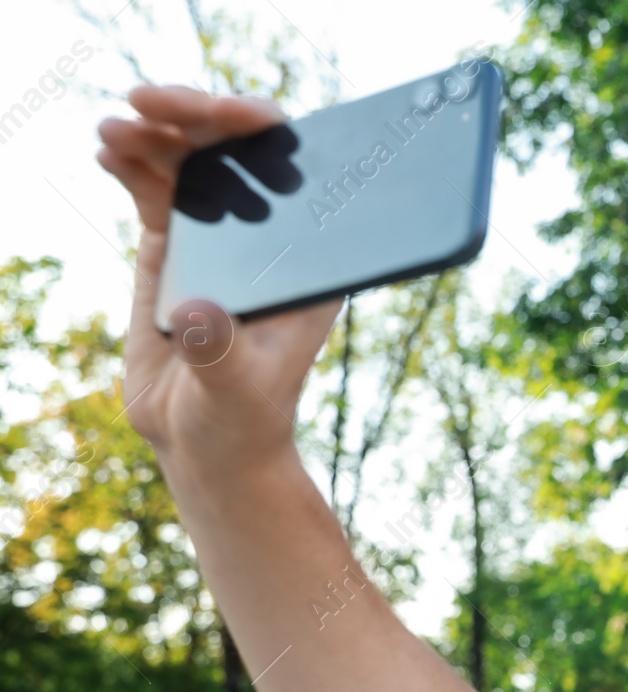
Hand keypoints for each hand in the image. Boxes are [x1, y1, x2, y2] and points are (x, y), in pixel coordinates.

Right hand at [96, 85, 341, 471]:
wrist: (205, 443)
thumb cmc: (241, 420)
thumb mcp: (235, 387)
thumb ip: (219, 350)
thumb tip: (198, 314)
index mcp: (307, 257)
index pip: (296, 171)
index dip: (263, 128)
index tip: (227, 111)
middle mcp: (268, 236)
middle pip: (238, 151)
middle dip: (196, 113)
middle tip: (148, 101)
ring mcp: (221, 236)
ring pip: (193, 161)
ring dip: (156, 132)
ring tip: (116, 127)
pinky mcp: (178, 248)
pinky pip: (157, 188)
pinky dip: (133, 162)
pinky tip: (108, 151)